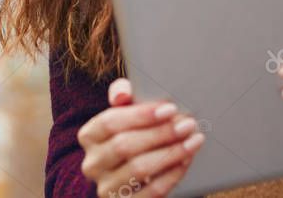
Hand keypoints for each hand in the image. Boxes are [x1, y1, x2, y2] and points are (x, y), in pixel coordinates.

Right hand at [77, 78, 205, 195]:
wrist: (130, 176)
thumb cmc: (131, 135)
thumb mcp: (124, 113)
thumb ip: (122, 94)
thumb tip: (121, 93)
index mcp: (89, 136)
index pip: (110, 122)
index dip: (141, 115)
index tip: (170, 108)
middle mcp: (92, 164)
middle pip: (124, 146)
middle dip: (160, 134)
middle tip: (187, 124)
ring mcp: (106, 188)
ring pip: (139, 169)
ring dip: (170, 153)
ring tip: (193, 141)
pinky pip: (152, 191)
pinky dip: (172, 175)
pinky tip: (186, 161)